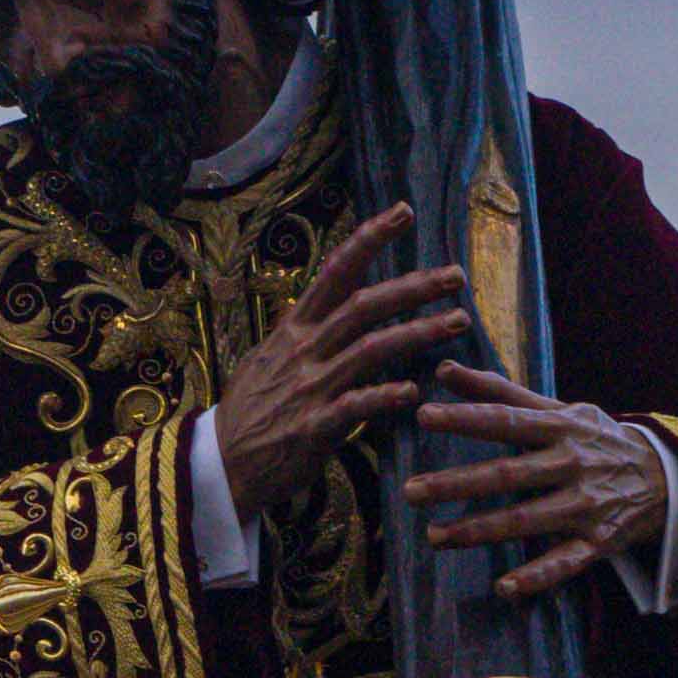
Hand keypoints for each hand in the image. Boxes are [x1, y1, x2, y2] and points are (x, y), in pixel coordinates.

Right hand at [209, 204, 467, 515]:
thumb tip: (321, 306)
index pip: (334, 271)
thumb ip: (300, 333)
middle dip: (412, 287)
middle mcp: (303, 350)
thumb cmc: (248, 412)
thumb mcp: (266, 359)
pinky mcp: (313, 427)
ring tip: (457, 321)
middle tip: (455, 275)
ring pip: (371, 349)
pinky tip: (415, 391)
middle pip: (363, 305)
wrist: (220, 464)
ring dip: (418, 333)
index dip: (369, 239)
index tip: (403, 213)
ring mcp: (309, 387)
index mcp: (293, 329)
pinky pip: (356, 405)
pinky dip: (386, 396)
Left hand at [409, 360, 662, 600]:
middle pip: (509, 474)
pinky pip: (566, 562)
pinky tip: (504, 587)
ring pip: (529, 520)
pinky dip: (538, 576)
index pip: (507, 421)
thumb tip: (446, 369)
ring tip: (435, 537)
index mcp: (560, 428)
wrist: (668, 475)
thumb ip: (501, 392)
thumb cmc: (596, 439)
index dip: (467, 417)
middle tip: (411, 490)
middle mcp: (572, 465)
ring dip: (482, 530)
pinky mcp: (600, 541)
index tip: (424, 414)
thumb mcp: (558, 409)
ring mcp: (587, 505)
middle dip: (459, 483)